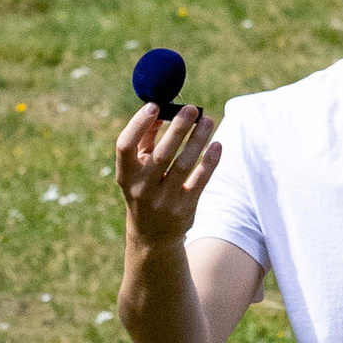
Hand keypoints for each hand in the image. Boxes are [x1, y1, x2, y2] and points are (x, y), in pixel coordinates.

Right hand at [116, 98, 218, 243]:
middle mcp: (142, 189)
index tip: (155, 106)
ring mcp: (164, 200)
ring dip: (198, 140)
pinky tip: (217, 144)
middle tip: (192, 108)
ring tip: (208, 120)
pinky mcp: (184, 208)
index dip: (138, 124)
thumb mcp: (136, 169)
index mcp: (125, 175)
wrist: (152, 236)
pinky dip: (210, 162)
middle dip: (178, 128)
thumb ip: (145, 139)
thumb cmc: (144, 190)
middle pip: (162, 154)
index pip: (125, 146)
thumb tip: (161, 109)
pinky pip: (200, 181)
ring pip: (184, 165)